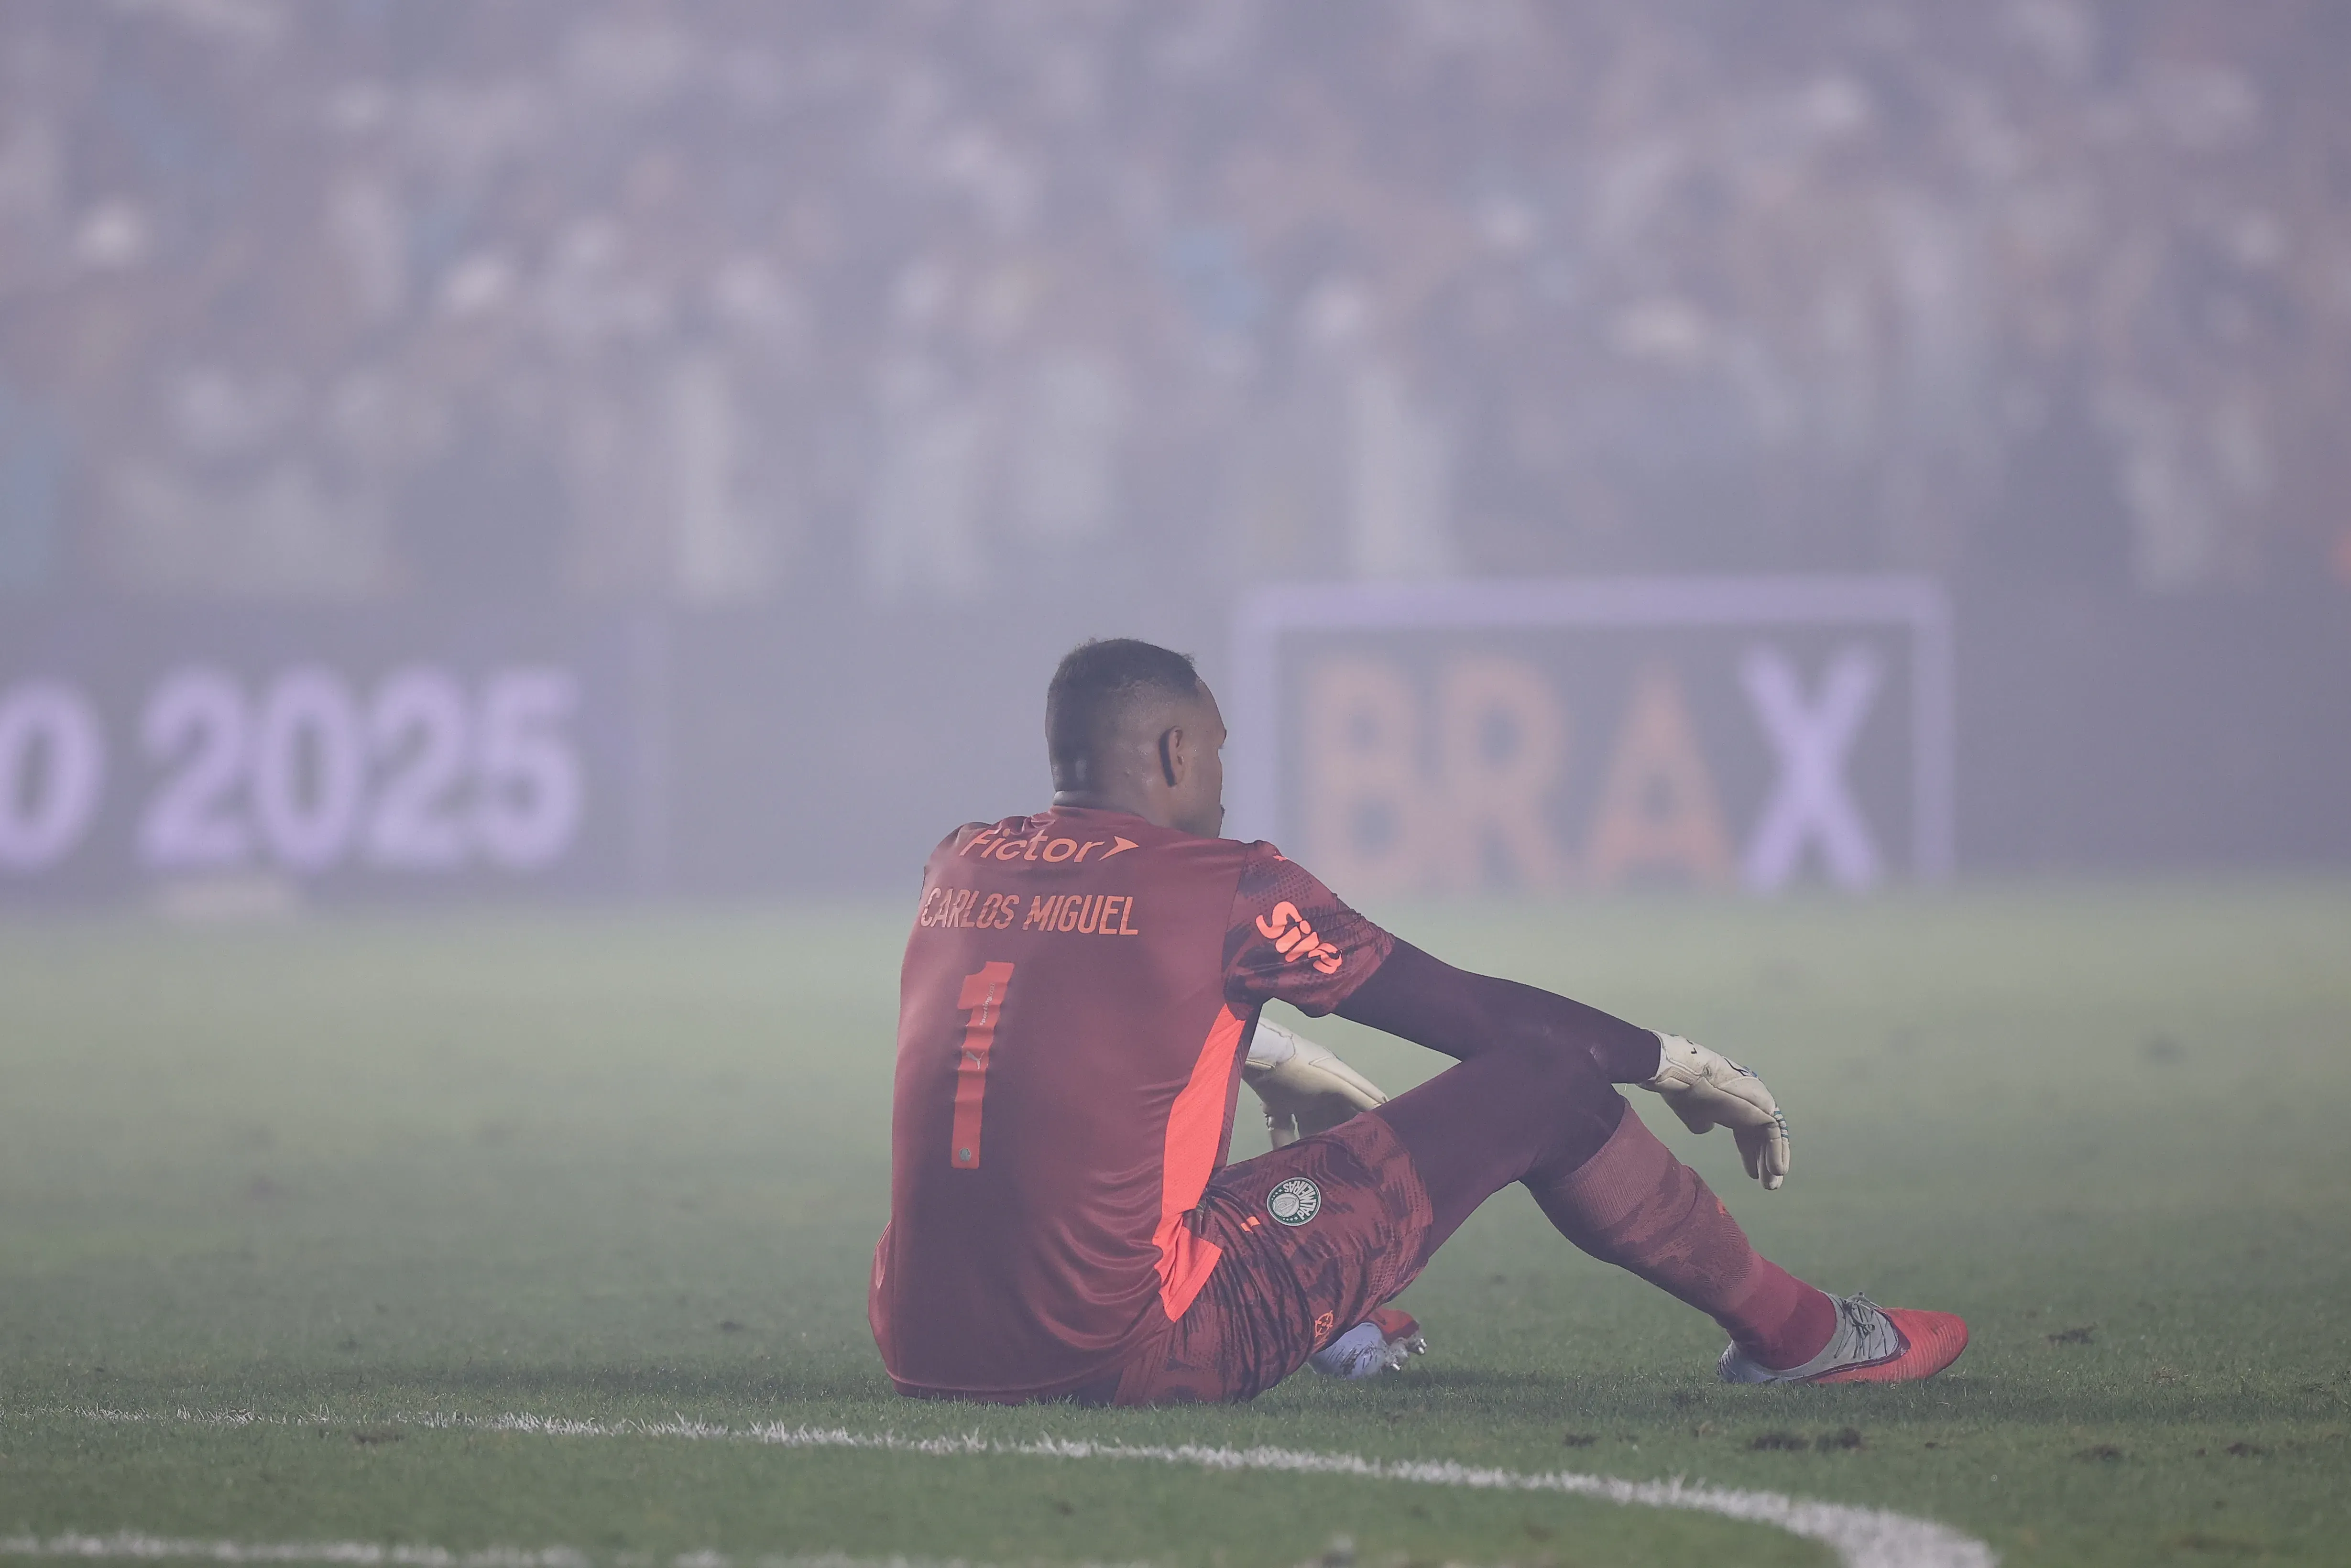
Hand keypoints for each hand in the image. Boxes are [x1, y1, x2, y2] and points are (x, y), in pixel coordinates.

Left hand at [1244, 1018, 1387, 1147]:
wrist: (1261, 1055)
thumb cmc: (1303, 1067)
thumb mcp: (1337, 1081)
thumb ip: (1362, 1096)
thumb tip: (1385, 1110)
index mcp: (1337, 1082)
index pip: (1357, 1106)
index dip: (1363, 1123)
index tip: (1368, 1144)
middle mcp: (1319, 1091)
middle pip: (1332, 1120)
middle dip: (1337, 1137)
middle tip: (1343, 1160)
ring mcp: (1297, 1098)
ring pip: (1308, 1127)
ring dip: (1312, 1143)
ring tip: (1318, 1162)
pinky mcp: (1276, 1104)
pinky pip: (1283, 1127)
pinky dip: (1284, 1142)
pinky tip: (1285, 1157)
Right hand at [1639, 1033, 1791, 1188]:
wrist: (1688, 1078)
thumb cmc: (1686, 1093)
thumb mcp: (1693, 1114)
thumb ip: (1702, 1122)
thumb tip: (1706, 1127)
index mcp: (1732, 1103)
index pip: (1747, 1132)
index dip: (1748, 1153)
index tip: (1751, 1174)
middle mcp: (1750, 1102)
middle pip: (1761, 1136)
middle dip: (1763, 1161)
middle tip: (1768, 1183)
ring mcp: (1759, 1104)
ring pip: (1771, 1137)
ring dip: (1772, 1161)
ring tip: (1772, 1184)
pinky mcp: (1764, 1108)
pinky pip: (1775, 1134)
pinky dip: (1777, 1153)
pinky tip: (1776, 1170)